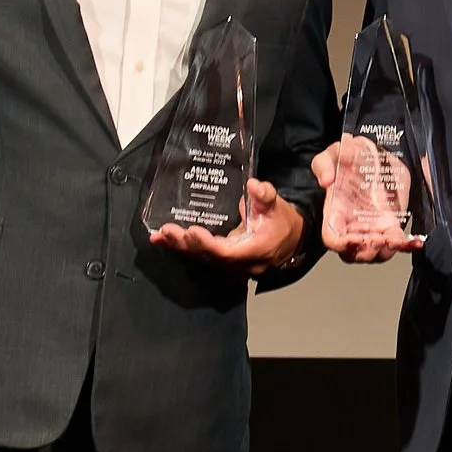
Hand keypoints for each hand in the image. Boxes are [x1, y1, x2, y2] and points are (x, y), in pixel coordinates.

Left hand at [149, 178, 304, 274]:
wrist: (291, 240)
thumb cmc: (281, 222)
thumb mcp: (276, 205)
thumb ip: (264, 195)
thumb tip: (252, 185)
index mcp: (254, 251)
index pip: (226, 252)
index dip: (207, 243)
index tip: (192, 230)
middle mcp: (240, 264)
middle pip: (208, 257)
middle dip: (186, 244)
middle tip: (167, 231)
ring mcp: (231, 267)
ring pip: (202, 259)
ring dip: (180, 247)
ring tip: (159, 236)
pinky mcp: (224, 263)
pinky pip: (203, 257)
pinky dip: (185, 249)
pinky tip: (166, 241)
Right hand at [312, 139, 422, 264]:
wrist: (375, 154)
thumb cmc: (351, 156)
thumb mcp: (335, 152)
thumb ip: (323, 163)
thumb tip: (326, 180)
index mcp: (335, 211)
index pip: (332, 238)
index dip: (341, 244)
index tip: (353, 240)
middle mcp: (352, 225)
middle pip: (354, 253)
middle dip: (366, 252)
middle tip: (378, 240)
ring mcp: (372, 227)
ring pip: (375, 253)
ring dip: (385, 251)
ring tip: (395, 240)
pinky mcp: (390, 224)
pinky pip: (396, 242)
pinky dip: (405, 245)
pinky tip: (415, 242)